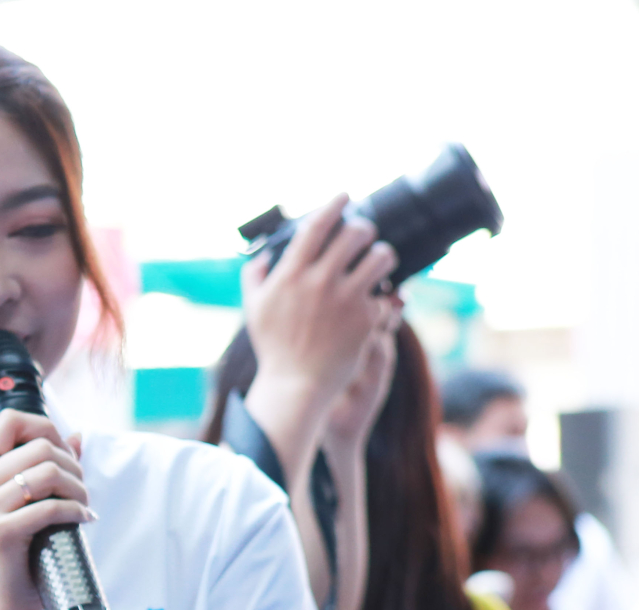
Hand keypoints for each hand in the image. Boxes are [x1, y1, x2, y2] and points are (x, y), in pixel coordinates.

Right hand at [0, 409, 92, 609]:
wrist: (1, 601)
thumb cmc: (16, 551)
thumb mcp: (24, 503)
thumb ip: (45, 466)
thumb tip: (79, 436)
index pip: (10, 420)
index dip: (45, 427)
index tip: (63, 452)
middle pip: (38, 446)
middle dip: (72, 464)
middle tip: (82, 487)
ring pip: (47, 472)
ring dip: (78, 485)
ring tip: (84, 502)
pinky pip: (50, 507)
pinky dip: (76, 510)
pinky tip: (84, 518)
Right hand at [240, 195, 398, 487]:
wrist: (297, 385)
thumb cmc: (275, 347)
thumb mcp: (254, 309)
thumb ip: (255, 277)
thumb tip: (262, 256)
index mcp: (290, 275)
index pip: (317, 225)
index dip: (334, 204)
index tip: (345, 195)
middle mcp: (319, 282)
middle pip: (356, 233)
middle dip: (363, 229)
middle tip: (363, 235)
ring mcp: (346, 300)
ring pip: (381, 255)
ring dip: (382, 254)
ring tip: (378, 261)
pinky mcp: (366, 319)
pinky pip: (384, 292)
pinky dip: (381, 292)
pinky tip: (374, 297)